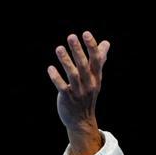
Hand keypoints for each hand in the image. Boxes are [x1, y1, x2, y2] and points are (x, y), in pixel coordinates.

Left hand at [47, 31, 108, 154]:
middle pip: (84, 65)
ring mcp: (78, 91)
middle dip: (78, 51)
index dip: (92, 46)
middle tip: (71, 36)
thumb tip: (106, 43)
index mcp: (96, 77)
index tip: (86, 34)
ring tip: (59, 48)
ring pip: (72, 74)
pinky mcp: (67, 98)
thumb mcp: (95, 78)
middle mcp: (89, 83)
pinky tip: (50, 68)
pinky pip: (62, 87)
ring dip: (66, 61)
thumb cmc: (87, 94)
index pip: (96, 60)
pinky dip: (56, 78)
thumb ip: (100, 60)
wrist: (82, 120)